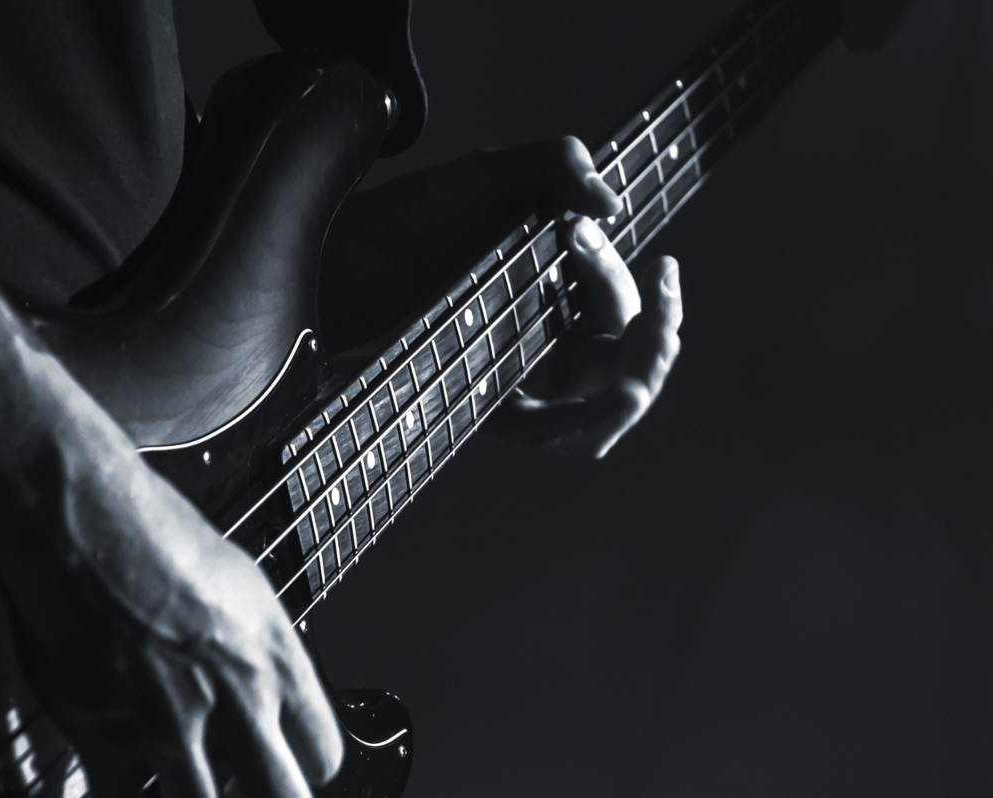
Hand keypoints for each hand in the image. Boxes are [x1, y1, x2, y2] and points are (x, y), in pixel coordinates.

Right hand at [0, 440, 344, 797]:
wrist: (76, 517)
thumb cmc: (144, 527)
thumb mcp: (234, 578)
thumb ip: (253, 640)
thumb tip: (258, 670)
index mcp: (273, 653)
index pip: (323, 749)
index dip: (304, 769)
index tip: (287, 772)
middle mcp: (235, 698)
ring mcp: (171, 726)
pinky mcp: (108, 738)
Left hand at [321, 136, 683, 456]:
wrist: (337, 254)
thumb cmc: (411, 218)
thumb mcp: (491, 174)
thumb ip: (557, 166)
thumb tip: (609, 204)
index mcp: (561, 294)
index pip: (624, 313)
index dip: (632, 286)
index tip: (620, 249)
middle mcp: (543, 343)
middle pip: (630, 372)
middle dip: (655, 344)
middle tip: (654, 316)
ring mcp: (512, 379)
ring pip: (598, 421)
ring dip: (628, 396)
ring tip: (633, 384)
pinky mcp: (477, 405)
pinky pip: (544, 436)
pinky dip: (576, 426)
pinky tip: (595, 401)